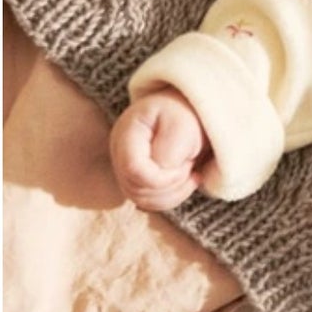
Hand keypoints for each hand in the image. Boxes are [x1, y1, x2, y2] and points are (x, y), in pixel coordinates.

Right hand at [109, 87, 208, 210]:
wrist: (188, 110)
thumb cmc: (185, 113)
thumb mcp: (182, 125)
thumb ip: (169, 152)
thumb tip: (160, 176)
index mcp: (127, 133)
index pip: (133, 169)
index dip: (161, 178)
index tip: (187, 166)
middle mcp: (120, 153)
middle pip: (136, 188)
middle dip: (171, 184)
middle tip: (191, 164)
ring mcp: (126, 169)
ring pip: (143, 199)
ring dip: (174, 192)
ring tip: (192, 171)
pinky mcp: (137, 180)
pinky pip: (150, 202)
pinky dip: (172, 197)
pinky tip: (188, 180)